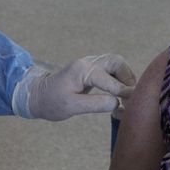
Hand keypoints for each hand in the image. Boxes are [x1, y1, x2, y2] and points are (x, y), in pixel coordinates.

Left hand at [14, 55, 136, 120]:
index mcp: (83, 70)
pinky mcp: (91, 70)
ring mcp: (90, 64)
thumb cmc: (51, 102)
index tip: (133, 103)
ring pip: (116, 64)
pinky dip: (119, 80)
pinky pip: (111, 70)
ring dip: (125, 78)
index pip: (110, 79)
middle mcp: (88, 62)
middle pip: (117, 62)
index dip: (123, 91)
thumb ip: (96, 104)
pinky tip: (120, 94)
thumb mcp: (72, 107)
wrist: (37, 95)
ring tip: (127, 96)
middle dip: (128, 78)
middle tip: (132, 97)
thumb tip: (118, 103)